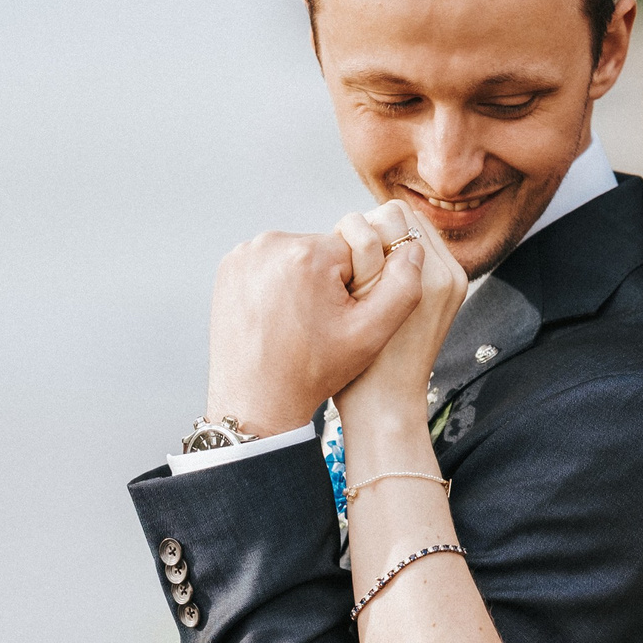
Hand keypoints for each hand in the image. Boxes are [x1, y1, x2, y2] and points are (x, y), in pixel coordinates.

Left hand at [203, 225, 429, 435]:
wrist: (257, 399)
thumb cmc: (313, 371)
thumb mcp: (371, 334)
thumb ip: (403, 287)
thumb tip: (413, 249)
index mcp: (309, 254)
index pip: (355, 252)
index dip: (356, 287)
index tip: (339, 318)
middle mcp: (271, 243)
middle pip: (324, 252)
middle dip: (327, 283)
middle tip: (317, 324)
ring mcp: (245, 253)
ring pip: (297, 257)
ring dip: (302, 283)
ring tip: (296, 322)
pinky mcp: (230, 266)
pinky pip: (270, 264)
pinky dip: (277, 285)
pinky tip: (276, 316)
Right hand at [334, 202, 465, 425]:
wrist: (386, 405)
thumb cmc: (364, 360)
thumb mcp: (360, 299)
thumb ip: (367, 253)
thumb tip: (362, 222)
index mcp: (433, 274)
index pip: (395, 212)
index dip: (365, 228)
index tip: (350, 260)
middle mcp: (450, 274)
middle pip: (406, 221)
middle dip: (376, 236)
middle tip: (355, 269)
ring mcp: (452, 284)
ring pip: (410, 237)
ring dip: (384, 249)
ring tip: (364, 281)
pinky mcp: (446, 295)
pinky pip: (416, 259)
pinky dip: (395, 265)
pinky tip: (375, 290)